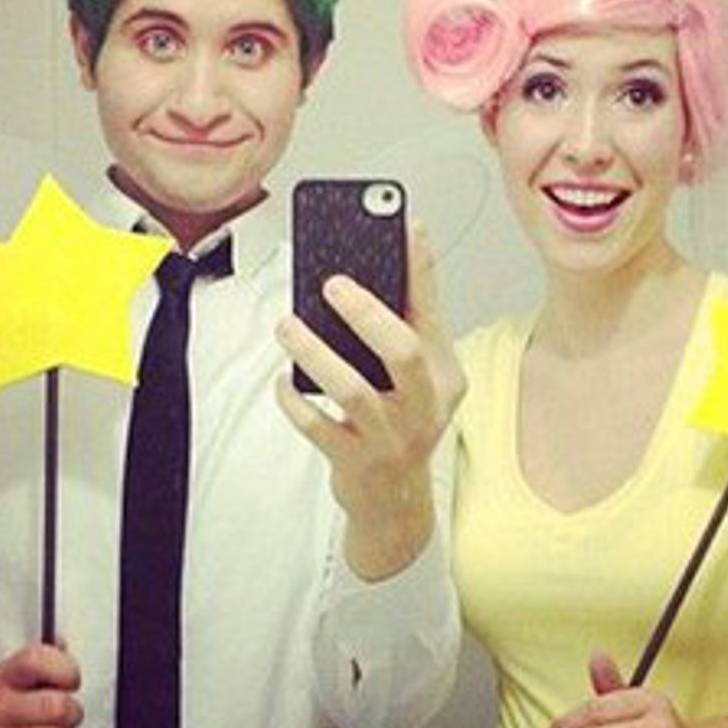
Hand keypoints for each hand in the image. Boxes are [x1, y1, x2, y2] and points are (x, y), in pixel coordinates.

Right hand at [0, 643, 82, 727]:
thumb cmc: (15, 708)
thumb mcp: (27, 677)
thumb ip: (50, 659)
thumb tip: (64, 643)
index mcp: (4, 678)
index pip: (36, 660)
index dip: (65, 670)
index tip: (72, 681)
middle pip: (57, 707)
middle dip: (74, 713)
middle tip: (68, 716)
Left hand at [276, 225, 464, 576]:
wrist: (394, 501)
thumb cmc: (400, 423)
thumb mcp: (417, 378)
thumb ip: (402, 329)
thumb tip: (367, 266)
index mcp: (444, 375)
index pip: (434, 313)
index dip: (422, 268)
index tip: (407, 226)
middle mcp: (425, 406)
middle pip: (403, 353)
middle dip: (366, 313)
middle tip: (331, 284)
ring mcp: (392, 438)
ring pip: (353, 389)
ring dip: (315, 352)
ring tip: (286, 325)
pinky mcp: (356, 462)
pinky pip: (317, 426)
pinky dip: (294, 400)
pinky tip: (282, 381)